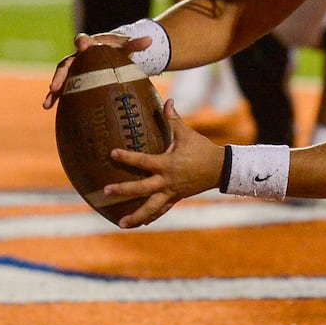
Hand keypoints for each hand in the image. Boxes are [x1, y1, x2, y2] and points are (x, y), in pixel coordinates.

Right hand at [43, 30, 153, 110]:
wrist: (112, 55)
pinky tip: (48, 107)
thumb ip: (136, 44)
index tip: (83, 44)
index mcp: (90, 45)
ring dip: (54, 90)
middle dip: (60, 75)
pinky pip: (62, 89)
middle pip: (66, 64)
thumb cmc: (119, 50)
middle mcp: (78, 56)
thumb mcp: (127, 47)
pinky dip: (55, 97)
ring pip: (61, 78)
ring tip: (47, 103)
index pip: (83, 41)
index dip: (83, 42)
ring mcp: (74, 69)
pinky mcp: (73, 81)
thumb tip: (150, 40)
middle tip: (54, 86)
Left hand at [102, 100, 225, 228]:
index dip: (126, 157)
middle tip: (106, 191)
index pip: (142, 160)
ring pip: (151, 206)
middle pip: (141, 188)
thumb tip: (168, 100)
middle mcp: (166, 180)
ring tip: (121, 224)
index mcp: (167, 163)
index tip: (112, 153)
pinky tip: (140, 223)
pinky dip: (151, 216)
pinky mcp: (176, 197)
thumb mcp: (187, 134)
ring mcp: (171, 191)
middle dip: (123, 190)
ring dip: (136, 215)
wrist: (220, 168)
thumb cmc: (202, 149)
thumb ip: (173, 119)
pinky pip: (162, 209)